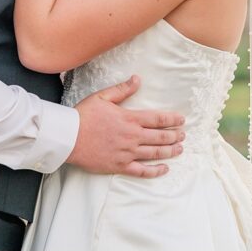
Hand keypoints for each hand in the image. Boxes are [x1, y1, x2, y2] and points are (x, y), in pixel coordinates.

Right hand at [67, 75, 185, 177]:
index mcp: (129, 119)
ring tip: (179, 149)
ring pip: (154, 153)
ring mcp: (127, 153)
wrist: (68, 138)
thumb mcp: (102, 97)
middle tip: (183, 135)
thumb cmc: (83, 116)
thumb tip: (137, 79)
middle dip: (174, 136)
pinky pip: (142, 171)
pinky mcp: (119, 166)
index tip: (182, 120)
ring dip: (170, 151)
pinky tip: (164, 169)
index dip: (172, 120)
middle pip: (160, 137)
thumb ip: (122, 90)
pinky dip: (155, 171)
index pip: (157, 119)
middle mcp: (132, 137)